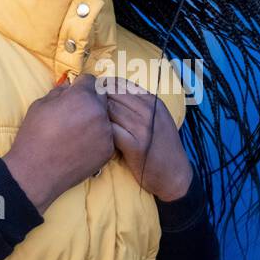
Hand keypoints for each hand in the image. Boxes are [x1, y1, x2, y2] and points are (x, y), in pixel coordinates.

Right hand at [3, 73, 114, 212]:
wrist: (35, 172)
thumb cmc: (34, 136)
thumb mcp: (40, 105)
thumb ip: (59, 91)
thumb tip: (69, 87)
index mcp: (82, 96)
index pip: (91, 79)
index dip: (80, 85)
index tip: (74, 93)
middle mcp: (99, 112)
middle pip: (101, 97)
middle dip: (90, 100)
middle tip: (75, 113)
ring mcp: (106, 133)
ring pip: (105, 117)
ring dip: (95, 119)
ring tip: (77, 131)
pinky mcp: (108, 150)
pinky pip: (107, 136)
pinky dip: (97, 138)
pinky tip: (81, 145)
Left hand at [99, 77, 191, 200]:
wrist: (174, 175)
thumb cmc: (160, 148)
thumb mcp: (156, 120)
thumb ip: (138, 106)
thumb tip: (109, 94)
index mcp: (152, 101)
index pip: (121, 84)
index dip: (103, 87)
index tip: (92, 96)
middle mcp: (149, 111)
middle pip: (112, 95)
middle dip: (96, 100)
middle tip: (84, 110)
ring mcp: (143, 127)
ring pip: (109, 110)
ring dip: (95, 116)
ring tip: (87, 124)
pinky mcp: (136, 145)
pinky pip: (110, 130)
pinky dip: (100, 132)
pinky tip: (95, 138)